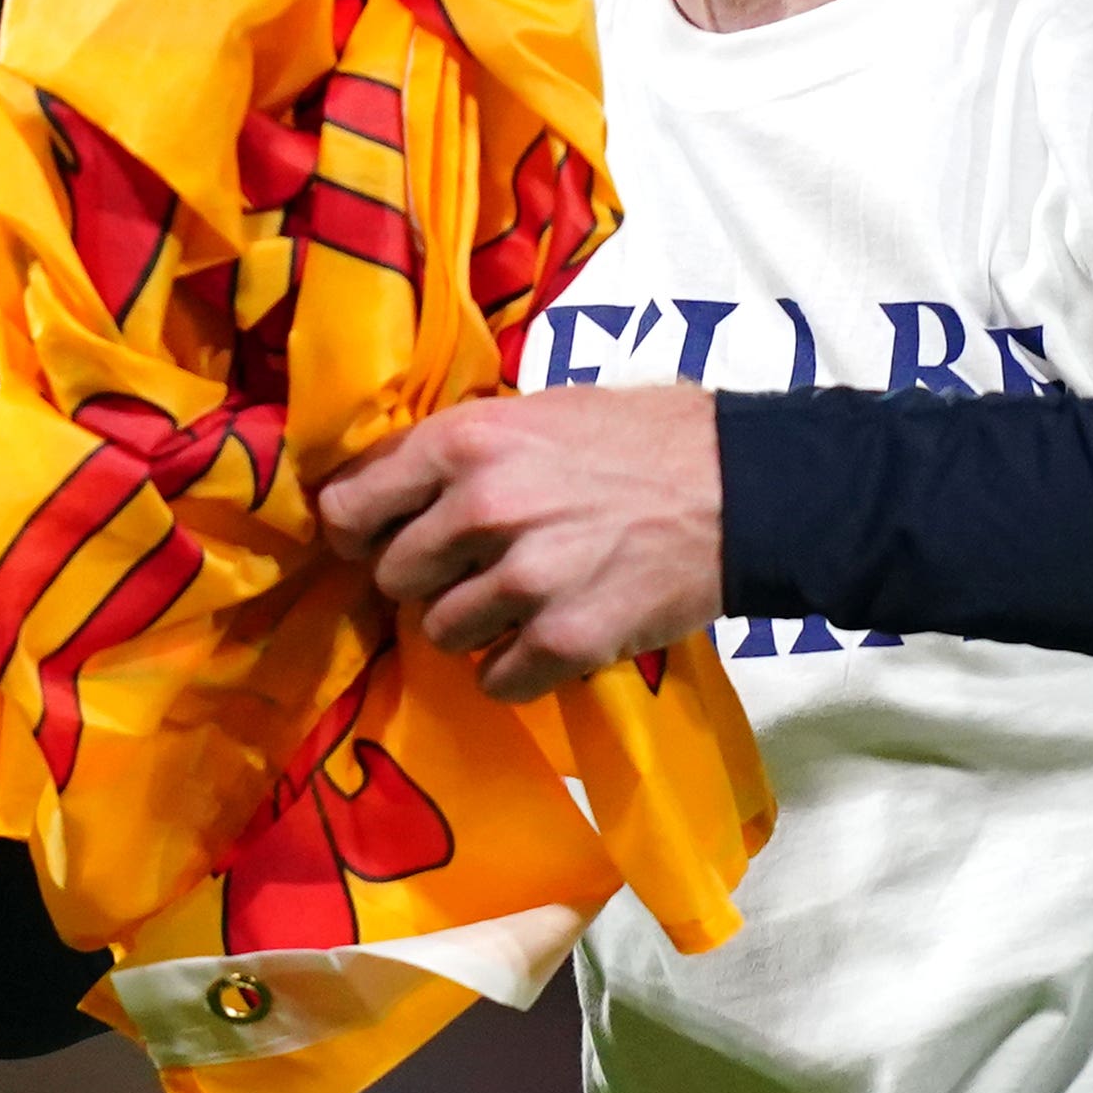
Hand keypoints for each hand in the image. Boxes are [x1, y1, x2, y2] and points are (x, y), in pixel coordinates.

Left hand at [315, 386, 723, 703]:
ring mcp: (524, 580)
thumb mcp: (536, 412)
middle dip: (425, 579)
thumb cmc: (641, 438)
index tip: (377, 540)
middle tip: (472, 569)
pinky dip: (514, 670)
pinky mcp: (565, 641)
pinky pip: (494, 680)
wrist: (744, 487)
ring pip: (439, 633)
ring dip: (472, 627)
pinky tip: (548, 639)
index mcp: (466, 440)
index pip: (348, 505)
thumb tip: (389, 489)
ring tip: (522, 601)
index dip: (358, 530)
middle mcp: (483, 509)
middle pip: (392, 577)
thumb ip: (461, 452)